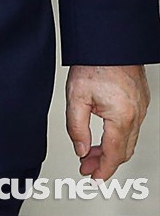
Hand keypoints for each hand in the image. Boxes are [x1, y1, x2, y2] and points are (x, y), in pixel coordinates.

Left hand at [66, 65, 149, 180]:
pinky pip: (132, 125)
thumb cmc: (94, 62)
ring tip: (91, 151)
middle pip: (123, 150)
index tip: (93, 177)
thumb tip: (81, 150)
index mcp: (122, 116)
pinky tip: (104, 133)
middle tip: (87, 165)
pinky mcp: (141, 99)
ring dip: (111, 148)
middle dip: (105, 162)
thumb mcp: (76, 97)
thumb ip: (76, 128)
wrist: (109, 39)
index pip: (114, 155)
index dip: (103, 170)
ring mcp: (141, 106)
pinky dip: (119, 134)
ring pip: (129, 139)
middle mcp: (136, 113)